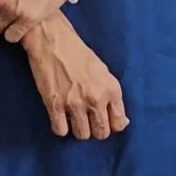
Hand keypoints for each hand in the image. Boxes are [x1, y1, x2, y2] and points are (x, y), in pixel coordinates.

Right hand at [22, 15, 128, 139]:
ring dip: (77, 129)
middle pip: (101, 133)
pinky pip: (61, 131)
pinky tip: (59, 117)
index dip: (111, 125)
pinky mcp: (55, 105)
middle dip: (95, 129)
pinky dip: (60, 127)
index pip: (119, 124)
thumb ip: (112, 96)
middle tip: (88, 120)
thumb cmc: (78, 53)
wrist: (53, 40)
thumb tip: (122, 121)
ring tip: (73, 117)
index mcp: (111, 89)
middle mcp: (96, 99)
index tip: (104, 120)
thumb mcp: (103, 71)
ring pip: (82, 135)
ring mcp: (75, 104)